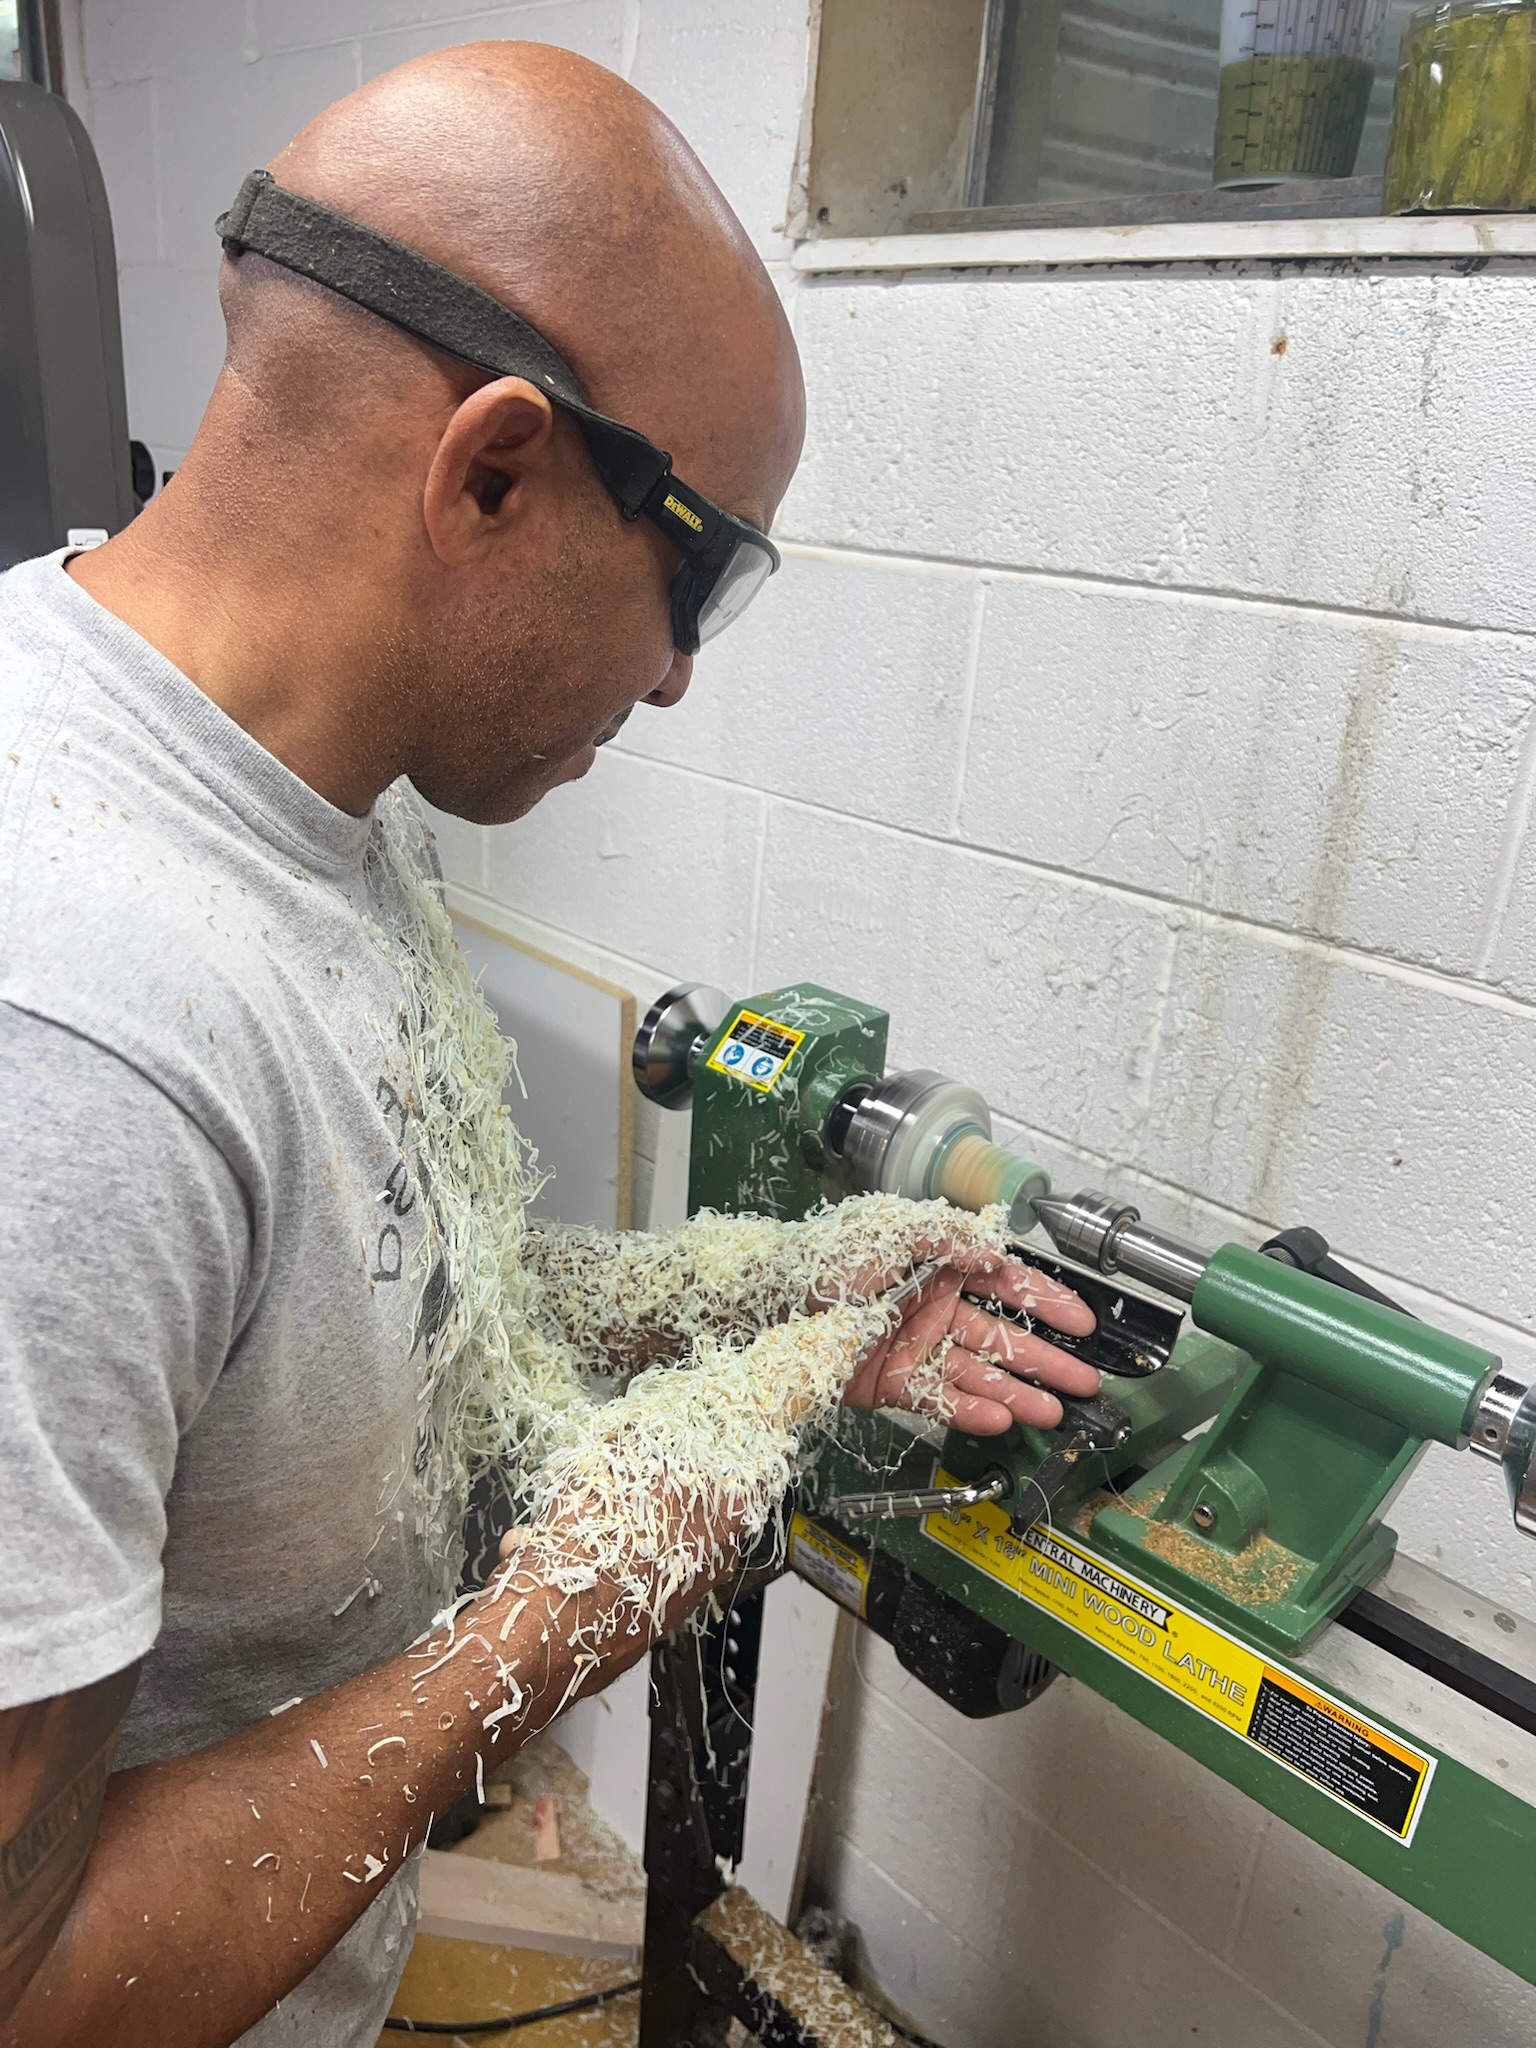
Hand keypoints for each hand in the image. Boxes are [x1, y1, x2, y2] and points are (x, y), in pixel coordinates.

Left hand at [840, 1247, 1098, 1434]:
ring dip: (1016, 1392)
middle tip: (1084, 1382)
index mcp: (936, 1266)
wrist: (765, 1303)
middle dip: (1045, 1359)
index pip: (1003, 1285)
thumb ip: (948, 1235)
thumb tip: (997, 1251)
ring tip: (1053, 1412)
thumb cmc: (820, 1259)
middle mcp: (932, 1307)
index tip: (1081, 1324)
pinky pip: (939, 1399)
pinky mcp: (892, 1384)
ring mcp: (914, 1348)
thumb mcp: (890, 1231)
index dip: (1045, 1303)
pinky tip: (1000, 1419)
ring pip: (977, 1373)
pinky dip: (969, 1411)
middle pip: (1000, 1336)